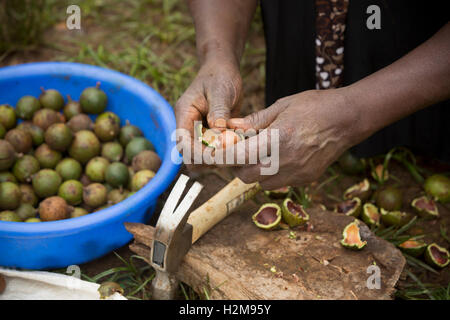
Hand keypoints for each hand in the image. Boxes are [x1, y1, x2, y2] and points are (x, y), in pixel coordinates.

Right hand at [174, 58, 241, 162]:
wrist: (223, 69)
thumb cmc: (221, 76)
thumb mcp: (221, 91)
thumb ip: (218, 112)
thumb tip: (217, 134)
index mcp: (184, 114)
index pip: (182, 141)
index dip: (195, 153)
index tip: (215, 156)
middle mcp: (188, 125)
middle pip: (190, 153)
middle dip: (207, 159)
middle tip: (229, 158)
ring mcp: (198, 130)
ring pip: (202, 155)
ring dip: (217, 157)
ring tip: (236, 152)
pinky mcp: (210, 134)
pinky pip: (214, 150)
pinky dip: (224, 152)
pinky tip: (238, 148)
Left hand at [227, 89, 360, 188]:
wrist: (349, 119)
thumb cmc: (315, 106)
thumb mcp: (282, 106)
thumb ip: (254, 120)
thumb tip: (231, 127)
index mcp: (277, 139)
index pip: (239, 156)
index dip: (222, 158)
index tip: (213, 155)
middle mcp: (286, 161)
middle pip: (246, 175)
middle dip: (238, 165)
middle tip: (240, 151)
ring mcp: (297, 173)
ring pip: (261, 183)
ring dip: (254, 171)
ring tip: (261, 153)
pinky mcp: (306, 179)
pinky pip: (279, 183)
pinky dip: (272, 174)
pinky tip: (279, 158)